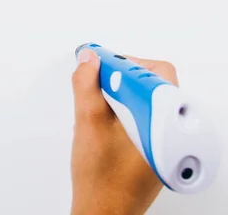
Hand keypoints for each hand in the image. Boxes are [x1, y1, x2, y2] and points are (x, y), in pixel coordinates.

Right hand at [70, 50, 179, 214]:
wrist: (105, 212)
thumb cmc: (102, 179)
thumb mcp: (88, 123)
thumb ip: (86, 86)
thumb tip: (88, 61)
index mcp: (164, 119)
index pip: (154, 71)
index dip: (123, 63)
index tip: (98, 64)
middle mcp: (173, 128)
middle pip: (153, 83)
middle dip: (121, 77)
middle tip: (96, 80)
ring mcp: (167, 139)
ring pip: (148, 99)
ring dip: (122, 94)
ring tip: (99, 104)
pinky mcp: (158, 146)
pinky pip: (146, 115)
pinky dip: (126, 110)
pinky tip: (107, 121)